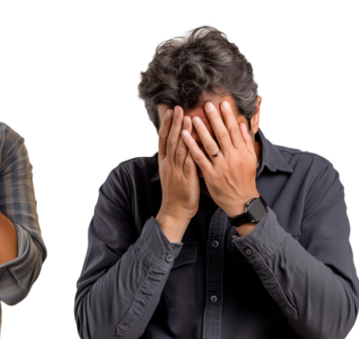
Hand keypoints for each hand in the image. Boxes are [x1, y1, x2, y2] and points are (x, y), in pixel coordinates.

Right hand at [157, 106, 199, 222]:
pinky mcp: (186, 179)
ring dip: (183, 133)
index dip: (166, 124)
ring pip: (179, 149)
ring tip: (187, 118)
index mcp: (165, 162)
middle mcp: (169, 164)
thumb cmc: (177, 192)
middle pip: (171, 140)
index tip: (170, 110)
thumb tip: (178, 143)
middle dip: (174, 123)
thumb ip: (175, 158)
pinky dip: (191, 150)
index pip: (164, 139)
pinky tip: (194, 141)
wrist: (176, 211)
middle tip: (178, 108)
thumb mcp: (172, 172)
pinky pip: (188, 162)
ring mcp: (177, 171)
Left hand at [181, 101, 259, 217]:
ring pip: (210, 145)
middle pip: (222, 134)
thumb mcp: (250, 159)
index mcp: (242, 152)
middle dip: (215, 118)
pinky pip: (200, 158)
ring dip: (201, 130)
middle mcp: (232, 157)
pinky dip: (192, 146)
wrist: (241, 201)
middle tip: (207, 105)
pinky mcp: (211, 174)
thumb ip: (246, 141)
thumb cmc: (245, 179)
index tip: (223, 104)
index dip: (228, 116)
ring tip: (193, 118)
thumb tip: (242, 125)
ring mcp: (220, 166)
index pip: (234, 130)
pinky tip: (185, 136)